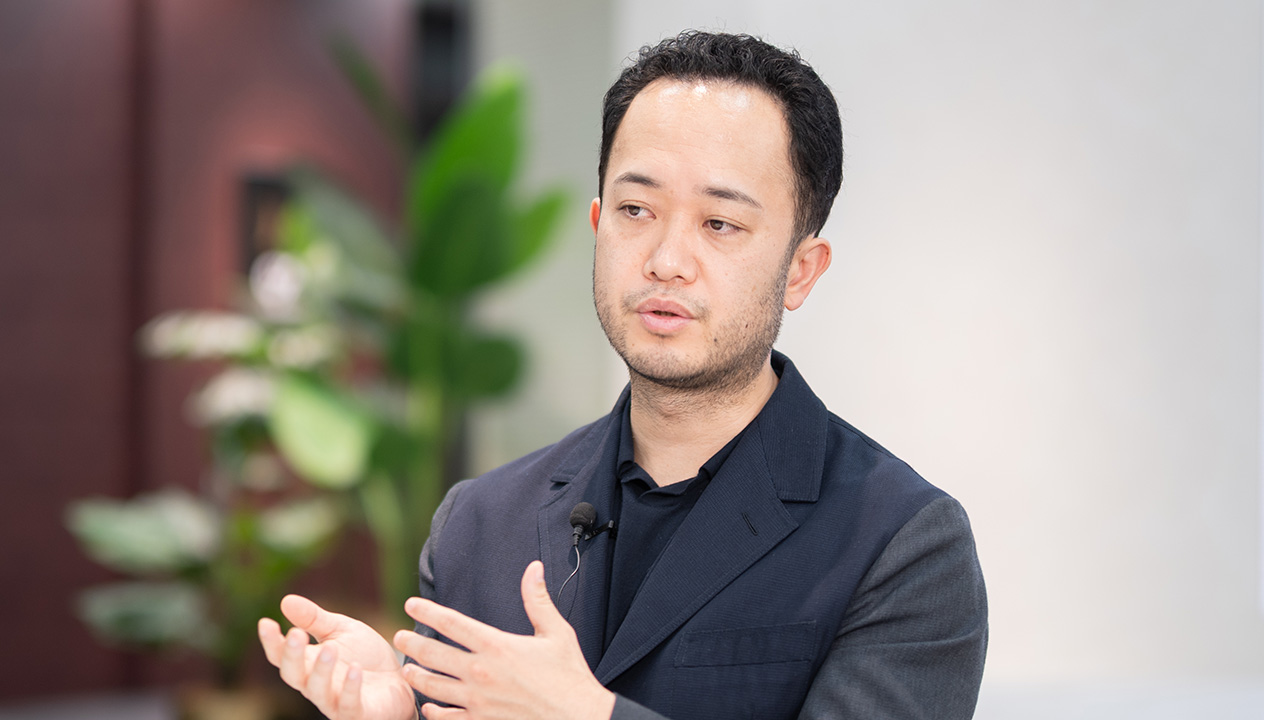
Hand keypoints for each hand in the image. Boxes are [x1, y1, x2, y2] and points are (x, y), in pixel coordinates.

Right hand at [258, 595, 417, 719]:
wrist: (400, 677)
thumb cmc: (365, 655)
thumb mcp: (341, 630)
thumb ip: (314, 619)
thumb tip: (285, 600)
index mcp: (308, 663)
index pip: (282, 656)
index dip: (272, 642)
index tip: (266, 622)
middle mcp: (316, 685)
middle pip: (294, 675)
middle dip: (292, 656)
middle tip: (296, 634)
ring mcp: (335, 701)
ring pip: (318, 692)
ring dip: (321, 671)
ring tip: (329, 648)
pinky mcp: (357, 713)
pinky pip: (348, 705)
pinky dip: (350, 688)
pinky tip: (355, 668)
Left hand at [394, 561, 615, 719]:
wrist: (578, 717)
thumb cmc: (569, 675)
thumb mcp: (556, 632)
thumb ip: (538, 600)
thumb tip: (533, 568)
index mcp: (497, 646)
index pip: (452, 624)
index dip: (428, 612)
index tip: (411, 604)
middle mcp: (481, 673)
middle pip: (434, 655)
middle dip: (411, 644)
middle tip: (398, 637)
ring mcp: (479, 701)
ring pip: (434, 687)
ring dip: (417, 677)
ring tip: (407, 669)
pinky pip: (448, 717)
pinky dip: (434, 712)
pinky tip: (428, 707)